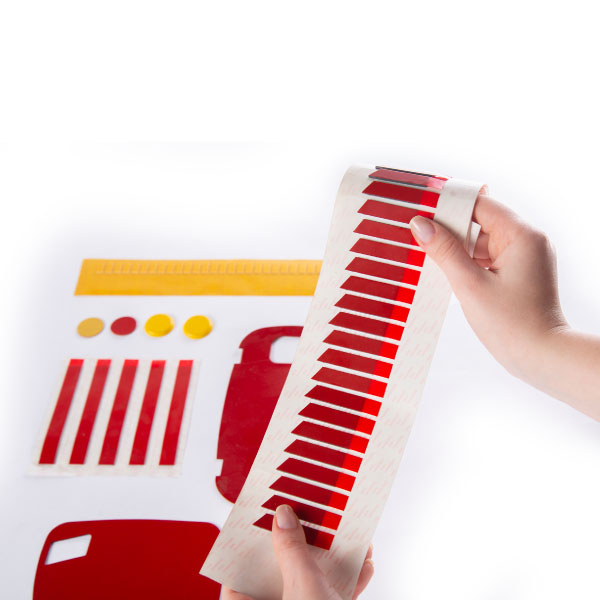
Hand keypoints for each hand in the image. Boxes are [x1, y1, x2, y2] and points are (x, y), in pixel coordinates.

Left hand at [222, 505, 373, 599]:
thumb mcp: (304, 590)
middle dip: (295, 542)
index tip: (262, 513)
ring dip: (326, 558)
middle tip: (303, 512)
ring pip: (305, 585)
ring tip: (338, 529)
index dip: (250, 541)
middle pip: (275, 573)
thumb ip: (291, 550)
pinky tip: (363, 562)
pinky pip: (327, 599)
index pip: (238, 572)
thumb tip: (282, 516)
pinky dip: (345, 583)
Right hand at [410, 194, 599, 416]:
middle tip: (420, 236)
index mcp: (522, 236)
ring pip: (483, 241)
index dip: (450, 206)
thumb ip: (444, 251)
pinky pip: (488, 257)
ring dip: (457, 248)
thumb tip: (420, 224)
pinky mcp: (519, 273)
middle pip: (481, 222)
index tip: (422, 210)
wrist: (541, 357)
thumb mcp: (470, 285)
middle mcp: (528, 241)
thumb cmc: (511, 325)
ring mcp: (525, 257)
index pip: (481, 205)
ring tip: (430, 257)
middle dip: (451, 229)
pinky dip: (468, 262)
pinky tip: (448, 272)